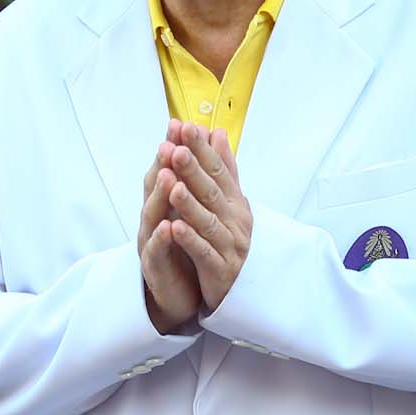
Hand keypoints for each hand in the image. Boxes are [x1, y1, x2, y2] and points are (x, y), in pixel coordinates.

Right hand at [138, 138, 200, 333]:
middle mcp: (153, 219)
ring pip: (153, 216)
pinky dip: (161, 239)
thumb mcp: (190, 211)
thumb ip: (195, 178)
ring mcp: (150, 242)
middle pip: (155, 188)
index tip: (179, 125)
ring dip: (160, 197)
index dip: (172, 148)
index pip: (165, 170)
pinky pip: (156, 252)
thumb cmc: (183, 248)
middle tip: (170, 143)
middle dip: (162, 165)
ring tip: (169, 178)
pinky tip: (168, 228)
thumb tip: (206, 140)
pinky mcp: (154, 268)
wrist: (177, 294)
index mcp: (163, 204)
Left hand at [165, 122, 252, 312]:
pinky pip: (204, 253)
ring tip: (173, 186)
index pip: (217, 170)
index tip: (185, 126)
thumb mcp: (230, 201)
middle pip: (212, 192)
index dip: (201, 149)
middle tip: (177, 147)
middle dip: (194, 169)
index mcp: (235, 202)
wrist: (242, 287)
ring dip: (190, 204)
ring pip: (208, 222)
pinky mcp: (220, 270)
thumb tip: (218, 133)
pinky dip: (190, 240)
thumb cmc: (231, 239)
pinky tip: (174, 228)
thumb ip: (224, 168)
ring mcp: (229, 246)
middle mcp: (234, 221)